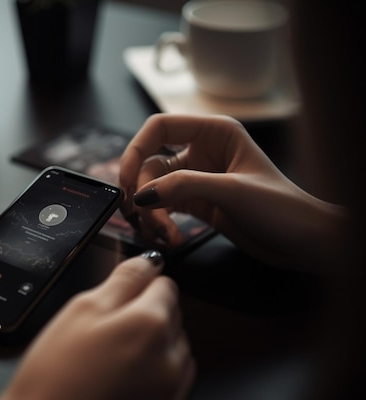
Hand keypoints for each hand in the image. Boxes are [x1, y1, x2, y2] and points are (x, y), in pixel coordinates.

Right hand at [0, 252, 194, 399]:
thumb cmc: (55, 374)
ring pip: (173, 349)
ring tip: (110, 360)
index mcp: (151, 324)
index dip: (138, 288)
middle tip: (103, 333)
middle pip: (171, 316)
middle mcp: (171, 358)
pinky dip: (152, 375)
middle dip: (144, 316)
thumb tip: (148, 260)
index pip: (165, 284)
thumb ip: (123, 279)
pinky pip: (170, 380)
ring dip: (151, 347)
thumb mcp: (82, 309)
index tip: (116, 301)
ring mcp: (171, 390)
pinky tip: (119, 380)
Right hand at [119, 114, 344, 272]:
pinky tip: (170, 238)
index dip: (136, 150)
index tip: (126, 180)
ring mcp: (197, 178)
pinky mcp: (196, 202)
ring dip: (151, 213)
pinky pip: (163, 208)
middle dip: (143, 192)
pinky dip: (160, 223)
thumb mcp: (233, 191)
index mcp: (214, 132)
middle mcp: (202, 151)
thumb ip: (185, 186)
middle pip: (149, 163)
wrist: (303, 243)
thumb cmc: (282, 209)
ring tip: (163, 235)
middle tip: (144, 218)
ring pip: (153, 188)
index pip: (159, 128)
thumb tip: (142, 194)